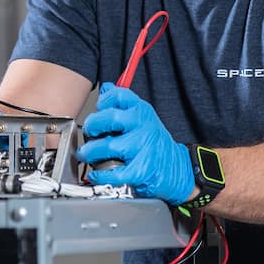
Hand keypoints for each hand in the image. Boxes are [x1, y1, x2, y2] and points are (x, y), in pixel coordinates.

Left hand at [76, 83, 194, 204]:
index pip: (119, 95)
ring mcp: (143, 148)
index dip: (103, 101)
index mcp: (142, 111)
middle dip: (92, 126)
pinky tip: (97, 174)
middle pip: (110, 118)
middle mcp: (143, 126)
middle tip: (88, 133)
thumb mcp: (142, 118)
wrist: (177, 168)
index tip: (97, 109)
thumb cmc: (154, 143)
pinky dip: (100, 175)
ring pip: (108, 145)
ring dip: (91, 151)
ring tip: (87, 154)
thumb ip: (123, 104)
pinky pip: (115, 173)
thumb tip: (106, 88)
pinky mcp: (141, 170)